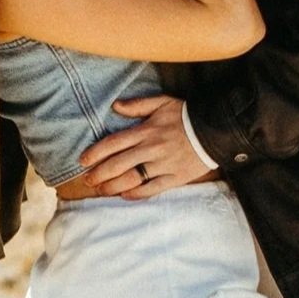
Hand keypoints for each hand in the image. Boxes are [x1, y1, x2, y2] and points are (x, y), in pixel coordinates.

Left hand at [74, 95, 212, 197]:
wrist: (216, 130)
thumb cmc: (187, 115)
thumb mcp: (163, 102)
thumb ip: (138, 105)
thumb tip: (115, 106)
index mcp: (146, 130)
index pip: (113, 143)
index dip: (95, 153)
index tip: (83, 161)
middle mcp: (151, 149)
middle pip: (118, 164)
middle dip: (99, 174)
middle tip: (87, 180)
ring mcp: (163, 165)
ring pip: (132, 178)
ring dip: (113, 186)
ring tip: (101, 190)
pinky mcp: (175, 177)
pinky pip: (152, 188)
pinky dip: (136, 193)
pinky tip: (124, 195)